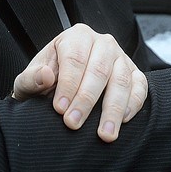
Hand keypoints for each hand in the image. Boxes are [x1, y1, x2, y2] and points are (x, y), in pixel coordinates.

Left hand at [11, 23, 147, 142]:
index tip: (59, 109)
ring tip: (104, 134)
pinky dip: (133, 104)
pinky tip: (123, 121)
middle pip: (99, 70)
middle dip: (86, 100)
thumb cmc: (45, 83)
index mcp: (76, 37)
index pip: (74, 59)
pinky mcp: (135, 74)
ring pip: (121, 80)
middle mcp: (102, 43)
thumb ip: (32, 78)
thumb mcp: (30, 81)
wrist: (61, 90)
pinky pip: (140, 87)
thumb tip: (46, 75)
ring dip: (113, 109)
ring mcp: (121, 57)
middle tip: (73, 124)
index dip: (67, 85)